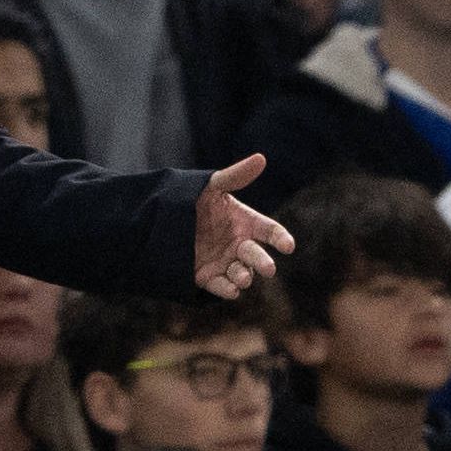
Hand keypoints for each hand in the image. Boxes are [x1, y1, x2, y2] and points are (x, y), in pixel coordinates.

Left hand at [193, 155, 293, 299]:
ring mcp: (225, 262)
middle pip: (257, 256)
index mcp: (246, 223)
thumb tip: (261, 158)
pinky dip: (227, 290)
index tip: (288, 246)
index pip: (270, 231)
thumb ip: (235, 176)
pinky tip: (232, 291)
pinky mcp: (208, 276)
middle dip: (263, 263)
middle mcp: (240, 244)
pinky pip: (221, 286)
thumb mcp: (212, 186)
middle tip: (268, 269)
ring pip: (241, 274)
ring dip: (244, 277)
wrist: (163, 219)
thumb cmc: (194, 199)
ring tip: (243, 279)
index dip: (280, 238)